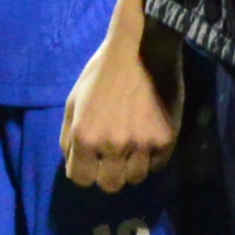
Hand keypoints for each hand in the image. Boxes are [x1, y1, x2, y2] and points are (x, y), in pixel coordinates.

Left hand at [62, 0, 174, 192]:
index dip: (84, 171)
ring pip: (135, 178)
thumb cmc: (103, 72)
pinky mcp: (165, 140)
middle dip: (107, 174)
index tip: (91, 162)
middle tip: (112, 158)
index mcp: (85, 136)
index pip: (81, 179)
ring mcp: (141, 145)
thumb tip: (73, 162)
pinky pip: (156, 165)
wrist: (144, 49)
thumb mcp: (74, 100)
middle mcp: (112, 145)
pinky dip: (151, 157)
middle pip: (109, 185)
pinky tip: (148, 137)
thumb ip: (69, 136)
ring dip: (131, 167)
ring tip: (132, 145)